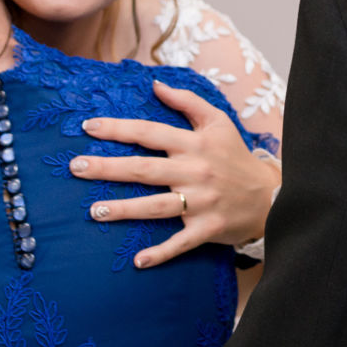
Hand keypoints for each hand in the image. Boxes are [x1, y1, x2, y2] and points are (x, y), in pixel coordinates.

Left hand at [70, 81, 278, 267]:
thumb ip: (187, 101)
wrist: (270, 194)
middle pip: (144, 169)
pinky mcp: (208, 228)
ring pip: (156, 206)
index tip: (88, 127)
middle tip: (76, 167)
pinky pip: (181, 242)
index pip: (150, 133)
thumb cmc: (236, 156)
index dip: (118, 128)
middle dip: (108, 168)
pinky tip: (138, 261)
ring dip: (124, 210)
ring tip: (94, 211)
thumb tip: (155, 84)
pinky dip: (161, 253)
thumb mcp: (218, 122)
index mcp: (194, 144)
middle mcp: (195, 172)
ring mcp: (201, 202)